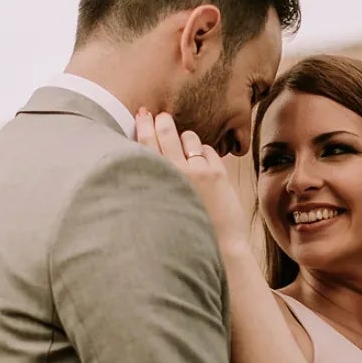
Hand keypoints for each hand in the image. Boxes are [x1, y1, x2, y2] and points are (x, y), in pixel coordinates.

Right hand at [134, 110, 249, 252]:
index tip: (142, 114)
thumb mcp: (162, 208)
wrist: (218, 249)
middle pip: (166, 134)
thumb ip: (156, 184)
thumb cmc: (185, 235)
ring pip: (190, 138)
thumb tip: (151, 163)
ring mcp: (199, 171)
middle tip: (160, 115)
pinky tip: (203, 163)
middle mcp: (177, 172)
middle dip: (162, 121)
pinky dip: (205, 153)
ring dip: (186, 139)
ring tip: (185, 146)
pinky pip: (209, 150)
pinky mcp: (219, 173)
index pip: (146, 145)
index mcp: (158, 181)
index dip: (143, 126)